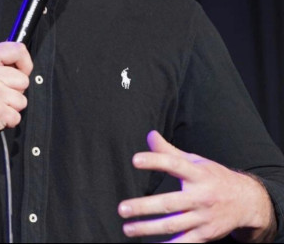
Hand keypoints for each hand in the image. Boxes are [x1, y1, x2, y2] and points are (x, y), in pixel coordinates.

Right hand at [0, 41, 32, 143]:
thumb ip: (1, 61)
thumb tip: (23, 61)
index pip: (19, 50)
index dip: (25, 64)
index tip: (19, 71)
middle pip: (24, 79)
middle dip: (15, 90)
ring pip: (22, 99)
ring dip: (12, 106)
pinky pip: (17, 116)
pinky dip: (9, 120)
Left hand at [117, 131, 275, 242]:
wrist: (246, 201)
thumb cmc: (213, 177)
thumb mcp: (194, 161)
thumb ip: (169, 151)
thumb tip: (150, 135)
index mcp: (197, 174)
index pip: (174, 165)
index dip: (155, 161)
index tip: (135, 160)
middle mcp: (201, 196)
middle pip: (169, 203)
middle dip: (144, 207)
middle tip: (122, 208)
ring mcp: (203, 218)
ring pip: (172, 225)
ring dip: (148, 228)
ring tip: (127, 228)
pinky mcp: (205, 235)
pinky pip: (184, 243)